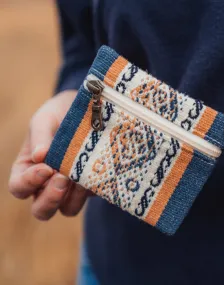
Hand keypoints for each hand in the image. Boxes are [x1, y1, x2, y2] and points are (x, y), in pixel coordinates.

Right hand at [9, 90, 88, 219]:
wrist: (87, 109)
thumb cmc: (59, 115)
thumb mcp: (45, 119)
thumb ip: (40, 135)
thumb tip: (39, 157)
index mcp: (28, 169)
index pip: (19, 187)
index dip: (29, 183)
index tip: (46, 167)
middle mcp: (47, 184)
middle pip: (41, 210)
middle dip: (50, 199)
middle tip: (62, 179)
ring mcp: (71, 187)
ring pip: (68, 209)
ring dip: (73, 199)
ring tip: (81, 179)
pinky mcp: (92, 184)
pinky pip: (92, 196)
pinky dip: (93, 188)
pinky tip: (99, 172)